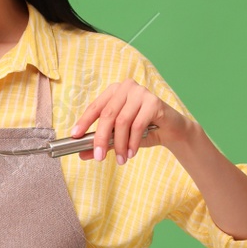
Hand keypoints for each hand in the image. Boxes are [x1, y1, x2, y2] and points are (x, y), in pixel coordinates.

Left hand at [68, 79, 193, 163]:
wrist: (172, 130)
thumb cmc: (144, 130)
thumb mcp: (120, 137)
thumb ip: (102, 142)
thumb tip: (82, 153)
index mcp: (114, 91)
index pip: (95, 107)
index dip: (84, 121)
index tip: (75, 135)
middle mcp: (126, 88)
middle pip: (107, 114)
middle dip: (101, 138)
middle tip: (99, 157)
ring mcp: (141, 92)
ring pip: (122, 121)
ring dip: (119, 144)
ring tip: (120, 159)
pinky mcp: (153, 102)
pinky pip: (138, 125)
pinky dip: (132, 142)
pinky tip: (131, 153)